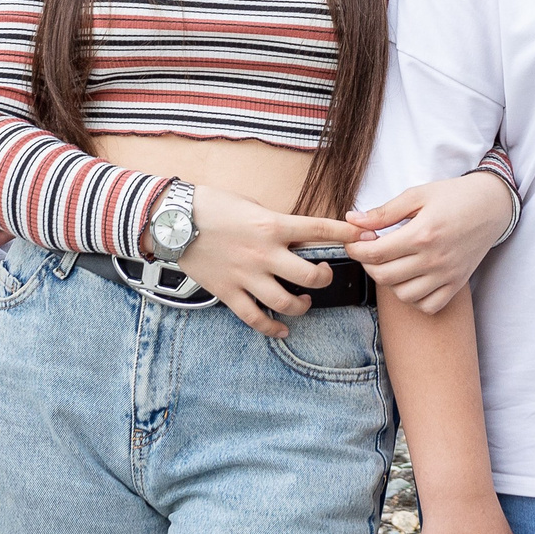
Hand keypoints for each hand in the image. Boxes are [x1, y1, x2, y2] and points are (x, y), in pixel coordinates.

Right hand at [174, 184, 360, 337]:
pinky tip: (282, 329)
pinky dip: (272, 328)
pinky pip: (255, 318)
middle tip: (324, 275)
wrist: (171, 221)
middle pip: (311, 276)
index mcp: (272, 225)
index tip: (363, 237)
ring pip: (287, 302)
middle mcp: (264, 253)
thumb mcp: (250, 204)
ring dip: (303, 305)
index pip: (320, 229)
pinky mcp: (229, 292)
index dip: (346, 234)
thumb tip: (293, 234)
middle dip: (326, 278)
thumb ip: (275, 221)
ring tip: (304, 299)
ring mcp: (246, 276)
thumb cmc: (210, 205)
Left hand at [347, 172, 515, 313]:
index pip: (376, 253)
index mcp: (422, 234)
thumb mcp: (417, 195)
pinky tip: (411, 279)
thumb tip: (352, 220)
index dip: (356, 249)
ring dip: (390, 282)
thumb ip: (384, 212)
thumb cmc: (454, 196)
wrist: (492, 205)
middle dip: (368, 264)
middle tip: (370, 250)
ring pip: (403, 295)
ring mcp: (447, 275)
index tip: (355, 240)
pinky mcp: (457, 284)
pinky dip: (414, 298)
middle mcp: (434, 259)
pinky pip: (428, 305)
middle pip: (384, 276)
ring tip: (392, 263)